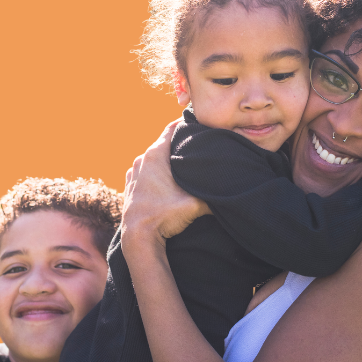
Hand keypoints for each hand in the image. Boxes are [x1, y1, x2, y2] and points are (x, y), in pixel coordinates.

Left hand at [121, 119, 210, 253]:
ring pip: (153, 158)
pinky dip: (155, 172)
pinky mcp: (129, 185)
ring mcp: (133, 172)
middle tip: (195, 146)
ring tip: (182, 164)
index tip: (196, 124)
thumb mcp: (195, 204)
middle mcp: (141, 160)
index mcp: (155, 156)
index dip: (185, 124)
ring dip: (166, 159)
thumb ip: (213, 193)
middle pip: (163, 143)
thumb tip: (232, 188)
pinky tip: (166, 180)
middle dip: (178, 144)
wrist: (138, 237)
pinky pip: (145, 171)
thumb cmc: (165, 216)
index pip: (171, 129)